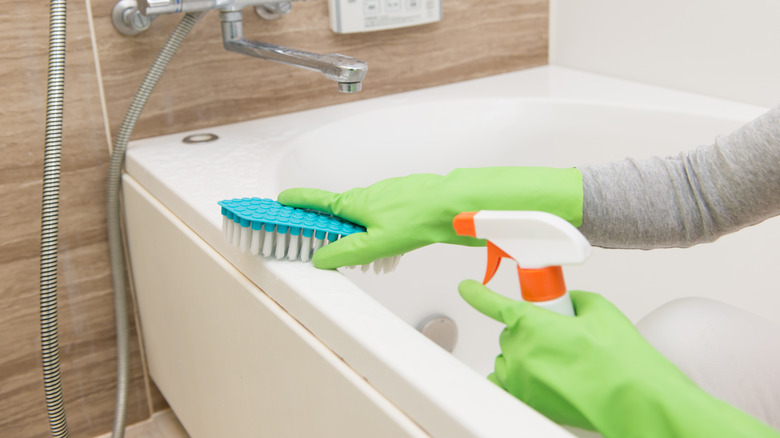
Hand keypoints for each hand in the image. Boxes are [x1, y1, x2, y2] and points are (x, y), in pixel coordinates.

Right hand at [277, 167, 581, 268]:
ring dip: (361, 233)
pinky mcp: (408, 201)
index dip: (298, 202)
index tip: (281, 200)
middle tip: (326, 244)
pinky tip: (395, 248)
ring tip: (368, 256)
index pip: (318, 201)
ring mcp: (390, 196)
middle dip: (333, 228)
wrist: (457, 205)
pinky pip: (386, 216)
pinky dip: (383, 231)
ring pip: (367, 215)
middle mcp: (370, 195)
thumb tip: (320, 259)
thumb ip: (346, 253)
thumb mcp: (376, 243)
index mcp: (356, 203)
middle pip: (342, 211)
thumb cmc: (419, 218)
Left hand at [458, 280, 779, 436]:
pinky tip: (543, 377)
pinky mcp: (524, 398)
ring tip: (562, 362)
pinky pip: (508, 382)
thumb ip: (573, 300)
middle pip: (512, 332)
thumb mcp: (599, 310)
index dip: (477, 293)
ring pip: (510, 357)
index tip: (468, 288)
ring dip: (527, 355)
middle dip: (531, 331)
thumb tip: (567, 303)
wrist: (633, 399)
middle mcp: (518, 349)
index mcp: (531, 322)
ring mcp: (519, 377)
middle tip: (562, 339)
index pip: (493, 303)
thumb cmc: (619, 360)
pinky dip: (520, 378)